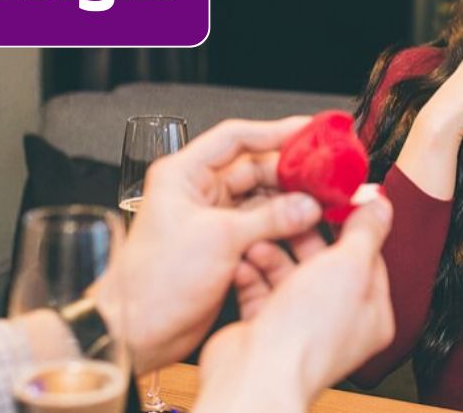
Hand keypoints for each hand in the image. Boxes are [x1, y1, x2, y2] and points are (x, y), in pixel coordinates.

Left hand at [92, 116, 324, 373]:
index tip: (308, 133)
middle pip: (253, 168)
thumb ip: (270, 219)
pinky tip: (304, 228)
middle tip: (323, 177)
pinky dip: (281, 226)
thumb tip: (308, 205)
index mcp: (184, 174)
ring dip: (289, 202)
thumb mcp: (220, 239)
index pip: (235, 138)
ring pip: (260, 199)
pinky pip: (260, 226)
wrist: (139, 330)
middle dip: (289, 173)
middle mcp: (198, 192)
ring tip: (320, 204)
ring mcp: (212, 219)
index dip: (274, 131)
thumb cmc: (154, 281)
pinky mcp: (223, 246)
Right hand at [196, 196, 394, 411]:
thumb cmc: (308, 332)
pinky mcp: (264, 326)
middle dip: (304, 235)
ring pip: (288, 273)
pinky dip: (251, 272)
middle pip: (324, 261)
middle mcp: (336, 320)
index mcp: (370, 312)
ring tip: (261, 238)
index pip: (367, 256)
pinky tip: (244, 258)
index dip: (350, 224)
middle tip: (290, 210)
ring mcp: (299, 324)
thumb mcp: (349, 267)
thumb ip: (366, 232)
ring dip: (272, 251)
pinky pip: (259, 289)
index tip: (333, 197)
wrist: (256, 375)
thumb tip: (381, 204)